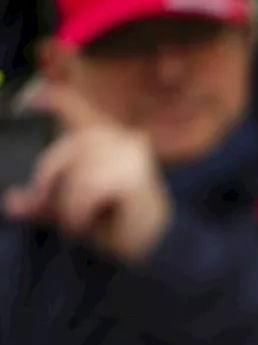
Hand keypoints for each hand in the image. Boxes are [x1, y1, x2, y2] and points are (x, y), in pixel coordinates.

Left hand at [4, 82, 172, 264]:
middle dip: (50, 174)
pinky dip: (78, 209)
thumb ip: (45, 200)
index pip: (82, 109)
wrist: (157, 248)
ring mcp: (132, 156)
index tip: (34, 97)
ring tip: (75, 222)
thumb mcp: (72, 208)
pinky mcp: (133, 176)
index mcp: (110, 141)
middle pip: (71, 144)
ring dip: (68, 201)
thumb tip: (12, 202)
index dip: (58, 99)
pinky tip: (83, 223)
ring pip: (78, 169)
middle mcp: (125, 140)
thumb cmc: (120, 225)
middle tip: (44, 202)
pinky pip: (88, 187)